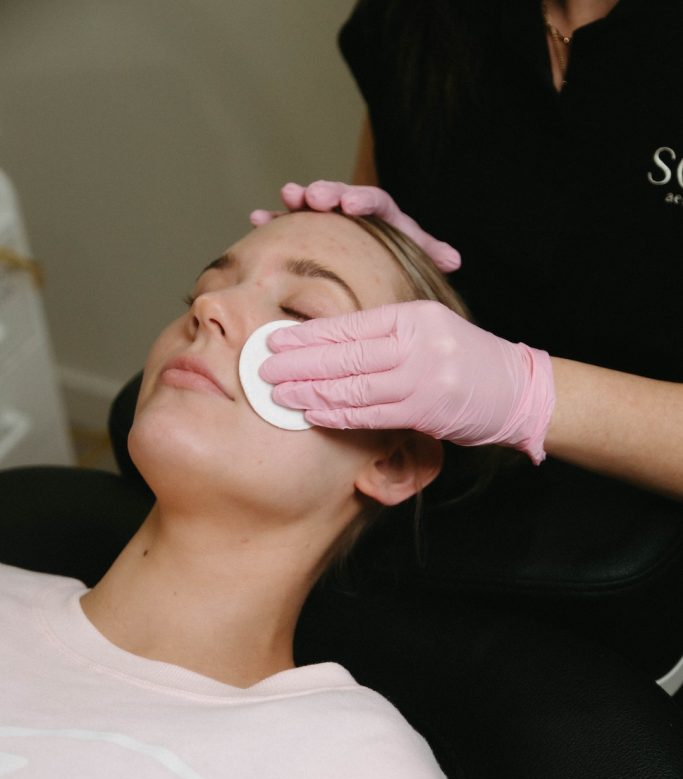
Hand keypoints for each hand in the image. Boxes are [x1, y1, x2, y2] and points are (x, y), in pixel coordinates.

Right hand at [250, 180, 460, 272]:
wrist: (381, 270)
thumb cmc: (399, 262)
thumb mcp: (415, 257)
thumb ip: (429, 253)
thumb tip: (453, 259)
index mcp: (382, 215)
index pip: (374, 201)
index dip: (362, 200)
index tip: (349, 204)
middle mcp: (352, 211)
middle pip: (339, 194)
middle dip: (326, 193)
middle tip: (313, 197)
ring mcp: (328, 220)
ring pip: (311, 204)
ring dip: (297, 200)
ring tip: (285, 197)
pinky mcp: (308, 232)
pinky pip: (290, 223)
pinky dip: (274, 220)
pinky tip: (256, 218)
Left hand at [259, 301, 555, 463]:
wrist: (516, 388)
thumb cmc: (466, 361)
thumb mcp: (429, 332)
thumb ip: (386, 336)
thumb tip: (329, 345)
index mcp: (413, 316)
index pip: (350, 325)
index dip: (307, 336)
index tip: (274, 342)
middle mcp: (417, 343)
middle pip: (345, 353)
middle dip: (298, 363)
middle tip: (262, 370)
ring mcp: (423, 377)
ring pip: (354, 385)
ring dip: (310, 392)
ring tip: (277, 394)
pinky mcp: (427, 410)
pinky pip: (372, 413)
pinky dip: (338, 414)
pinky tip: (312, 413)